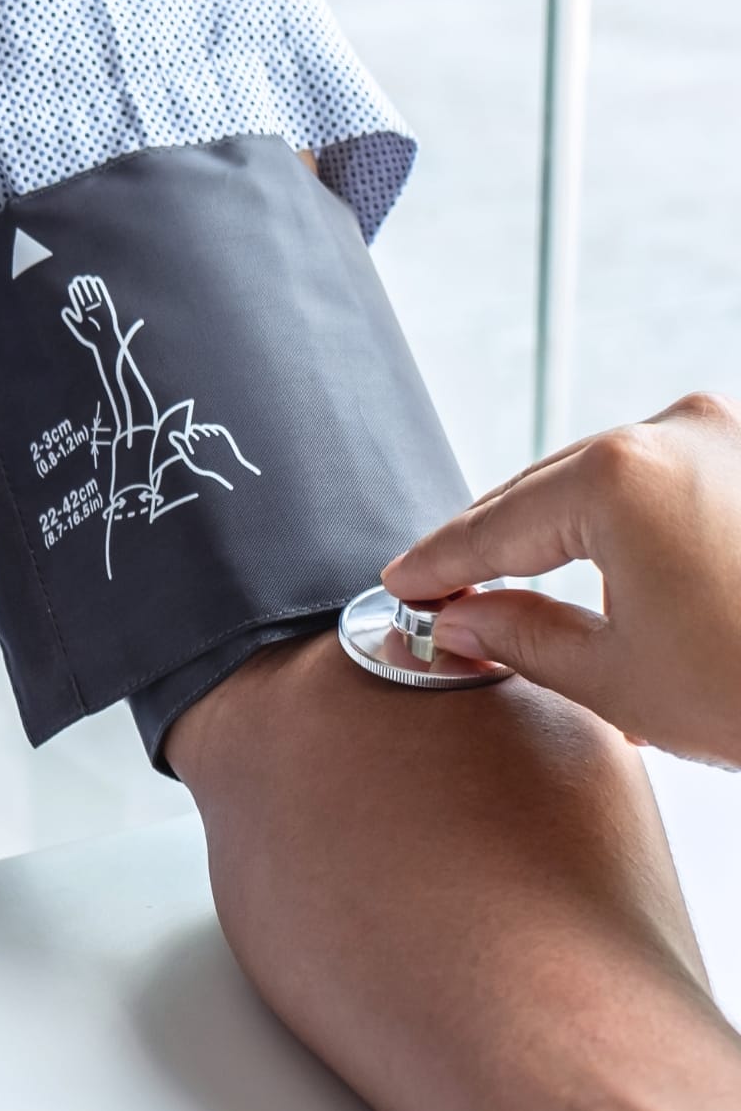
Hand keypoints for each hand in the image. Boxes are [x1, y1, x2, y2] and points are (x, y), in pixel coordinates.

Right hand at [382, 392, 740, 766]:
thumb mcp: (616, 678)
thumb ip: (519, 636)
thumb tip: (466, 620)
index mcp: (619, 479)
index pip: (493, 526)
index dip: (437, 566)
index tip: (401, 588)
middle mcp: (676, 432)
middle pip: (543, 489)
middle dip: (492, 545)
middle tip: (444, 596)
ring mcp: (732, 433)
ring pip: (602, 479)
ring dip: (554, 531)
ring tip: (511, 589)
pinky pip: (662, 479)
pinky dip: (617, 522)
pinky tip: (593, 568)